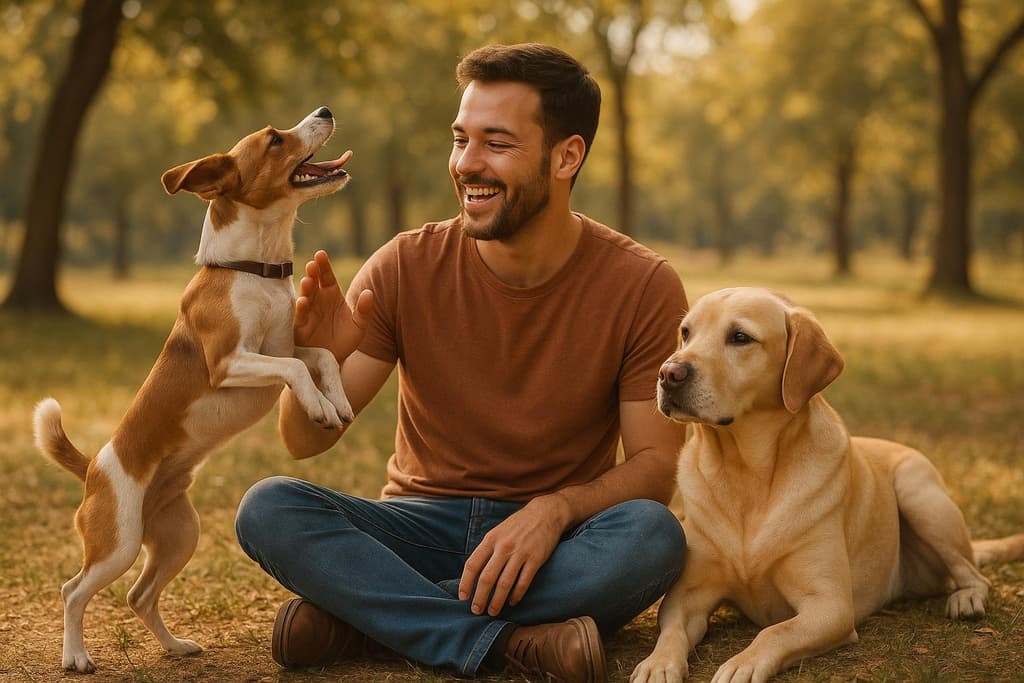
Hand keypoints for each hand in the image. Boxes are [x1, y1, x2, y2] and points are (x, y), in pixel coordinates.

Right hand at [295, 250, 373, 361]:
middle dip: (312, 273)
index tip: (320, 254)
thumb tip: (369, 293)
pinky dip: (301, 308)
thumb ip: (365, 310)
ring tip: (308, 281)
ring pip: (305, 296)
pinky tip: (303, 302)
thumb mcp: (360, 326)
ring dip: (306, 288)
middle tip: (313, 265)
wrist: (334, 360)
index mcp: (331, 294)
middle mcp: (317, 300)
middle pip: (314, 282)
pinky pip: (300, 315)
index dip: (324, 265)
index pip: (327, 276)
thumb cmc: (346, 340)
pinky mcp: (300, 326)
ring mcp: (307, 312)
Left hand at [458, 494, 571, 615]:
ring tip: (493, 611)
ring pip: (504, 583)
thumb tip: (474, 573)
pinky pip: (523, 582)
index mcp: (491, 539)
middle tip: (476, 611)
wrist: (545, 513)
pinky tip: (512, 602)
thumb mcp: (498, 532)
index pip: (472, 565)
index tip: (462, 597)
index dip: (465, 583)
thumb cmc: (518, 525)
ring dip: (497, 601)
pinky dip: (516, 595)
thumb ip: (487, 550)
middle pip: (487, 578)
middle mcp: (504, 547)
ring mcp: (520, 553)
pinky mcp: (536, 559)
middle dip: (480, 598)